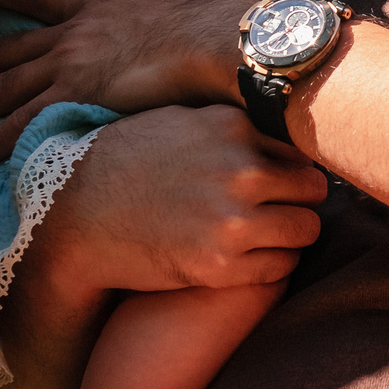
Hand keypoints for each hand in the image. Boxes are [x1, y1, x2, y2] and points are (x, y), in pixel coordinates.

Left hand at [0, 0, 250, 155]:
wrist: (206, 40)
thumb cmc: (198, 32)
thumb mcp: (160, 16)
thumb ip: (140, 31)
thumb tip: (155, 44)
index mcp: (90, 11)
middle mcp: (69, 36)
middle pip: (1, 55)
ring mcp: (68, 65)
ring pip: (1, 89)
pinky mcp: (76, 94)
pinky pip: (25, 119)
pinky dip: (1, 138)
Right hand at [25, 104, 326, 292]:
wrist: (74, 217)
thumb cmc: (126, 164)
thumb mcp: (179, 121)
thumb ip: (232, 124)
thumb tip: (284, 122)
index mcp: (232, 127)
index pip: (301, 145)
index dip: (294, 164)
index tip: (284, 176)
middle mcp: (239, 170)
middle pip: (314, 188)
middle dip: (300, 199)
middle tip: (280, 208)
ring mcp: (232, 220)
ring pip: (307, 229)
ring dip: (292, 233)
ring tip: (267, 234)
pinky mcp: (220, 266)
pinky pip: (281, 267)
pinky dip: (273, 263)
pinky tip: (249, 256)